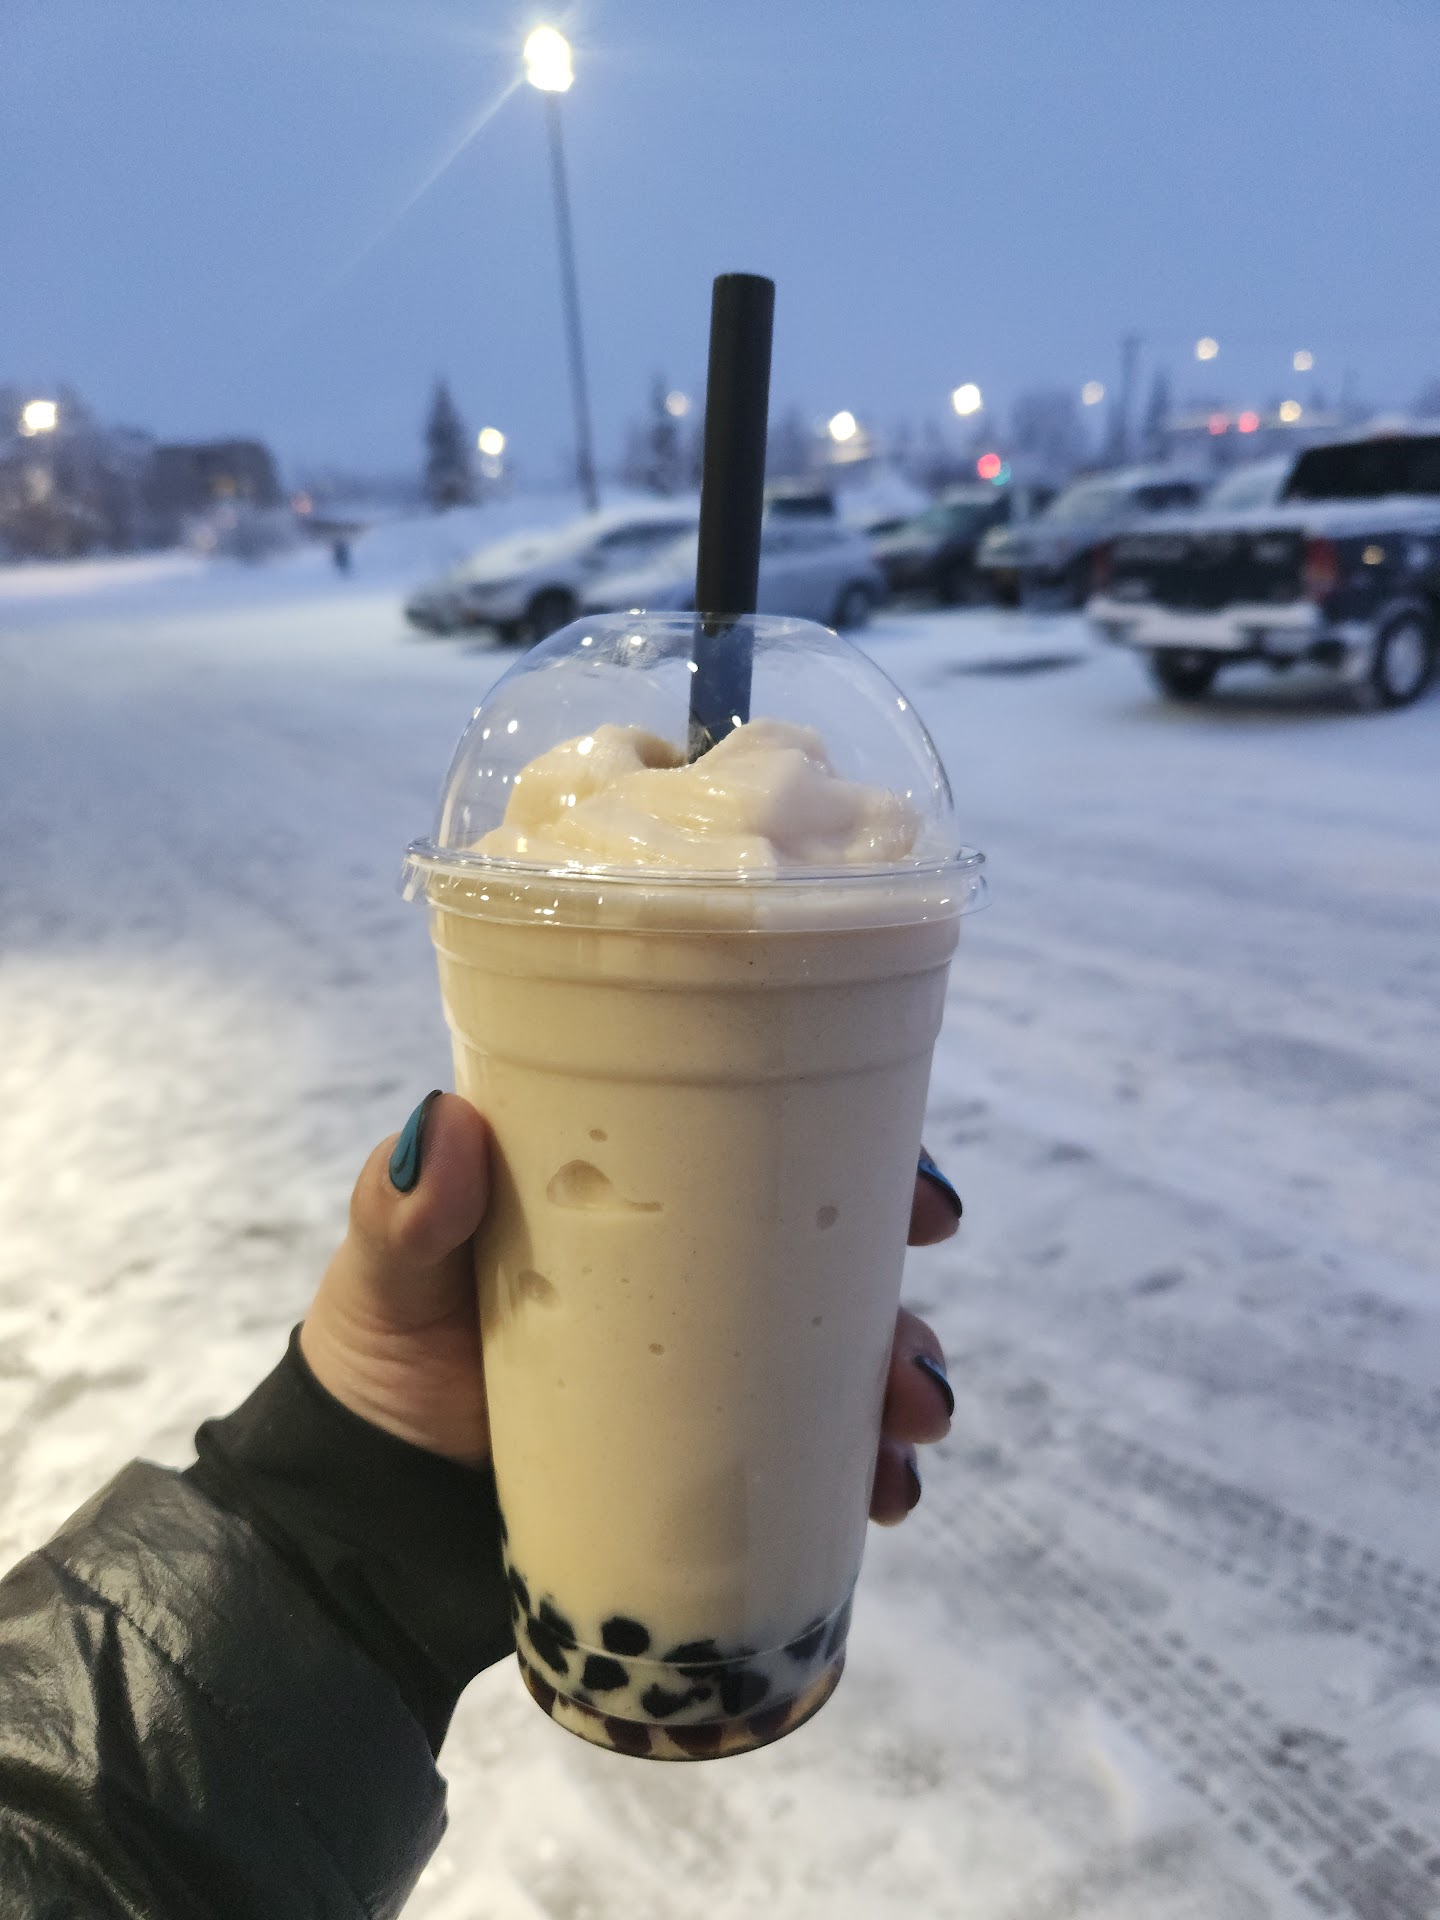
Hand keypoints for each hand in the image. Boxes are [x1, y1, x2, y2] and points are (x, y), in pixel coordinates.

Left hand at [301, 1094, 959, 1514]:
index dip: (860, 1153)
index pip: (764, 1148)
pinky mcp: (702, 1468)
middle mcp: (687, 1278)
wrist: (362, 1520)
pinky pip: (808, 1464)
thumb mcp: (387, 1276)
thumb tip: (444, 1128)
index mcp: (633, 1198)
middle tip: (913, 1326)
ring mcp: (703, 1376)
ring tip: (907, 1424)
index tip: (914, 1183)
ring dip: (899, 1381)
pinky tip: (883, 1497)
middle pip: (828, 1257)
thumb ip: (402, 1213)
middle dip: (897, 1282)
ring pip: (837, 1360)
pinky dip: (860, 1474)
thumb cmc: (380, 1363)